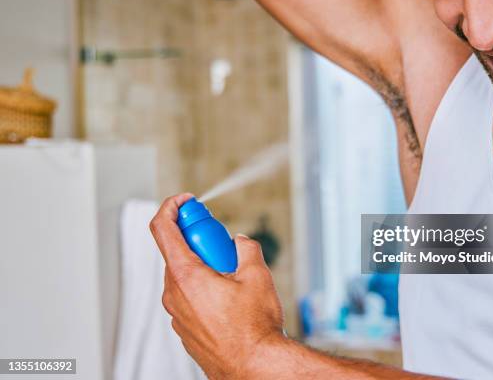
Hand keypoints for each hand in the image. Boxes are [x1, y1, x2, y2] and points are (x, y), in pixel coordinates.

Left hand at [150, 194, 285, 378]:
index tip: (186, 201)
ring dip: (204, 266)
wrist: (254, 367)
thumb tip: (241, 243)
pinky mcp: (185, 328)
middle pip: (177, 252)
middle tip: (223, 242)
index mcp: (186, 275)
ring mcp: (177, 313)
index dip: (172, 207)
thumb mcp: (257, 276)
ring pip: (185, 276)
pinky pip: (189, 297)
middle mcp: (174, 294)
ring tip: (234, 277)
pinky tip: (229, 299)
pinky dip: (205, 288)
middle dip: (199, 240)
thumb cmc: (253, 328)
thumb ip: (246, 248)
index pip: (162, 229)